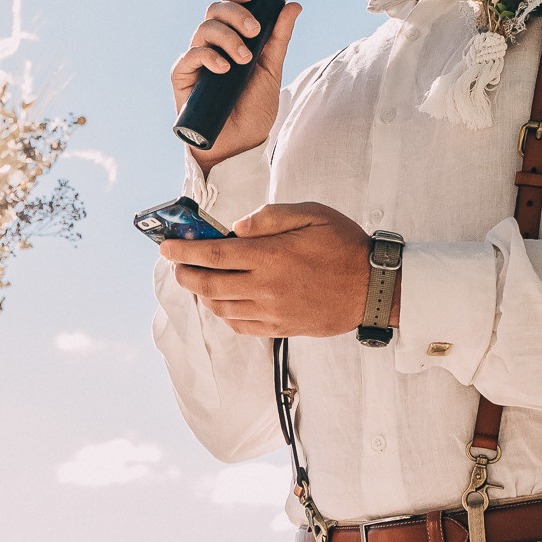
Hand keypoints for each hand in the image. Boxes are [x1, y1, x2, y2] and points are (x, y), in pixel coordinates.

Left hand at [159, 201, 376, 338]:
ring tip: (199, 281)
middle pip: (210, 285)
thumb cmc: (344, 244)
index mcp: (272, 256)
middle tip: (177, 265)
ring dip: (203, 294)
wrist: (374, 286)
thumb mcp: (311, 214)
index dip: (184, 251)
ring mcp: (274, 312)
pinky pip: (242, 326)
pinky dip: (224, 315)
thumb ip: (270, 216)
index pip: (214, 254)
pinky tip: (224, 302)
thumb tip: (236, 227)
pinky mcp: (282, 328)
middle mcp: (267, 287)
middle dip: (186, 274)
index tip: (166, 247)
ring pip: (222, 308)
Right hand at [171, 0, 300, 170]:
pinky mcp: (183, 76)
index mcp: (233, 37)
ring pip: (204, 29)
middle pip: (215, 10)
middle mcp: (212, 44)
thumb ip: (279, 38)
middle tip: (254, 30)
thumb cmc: (254, 108)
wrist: (241, 143)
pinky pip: (190, 55)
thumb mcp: (272, 70)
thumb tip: (293, 6)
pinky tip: (224, 68)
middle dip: (236, 13)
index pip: (230, 5)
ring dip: (227, 38)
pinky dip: (208, 56)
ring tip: (244, 59)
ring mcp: (196, 59)